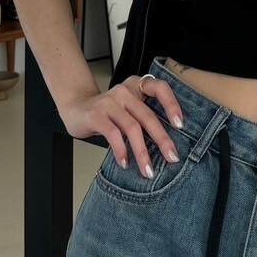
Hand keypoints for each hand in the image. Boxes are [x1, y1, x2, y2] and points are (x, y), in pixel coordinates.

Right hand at [59, 75, 185, 179]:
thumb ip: (144, 117)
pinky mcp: (96, 115)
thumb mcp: (128, 108)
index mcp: (136, 86)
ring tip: (148, 170)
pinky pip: (113, 134)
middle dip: (162, 139)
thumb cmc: (108, 112)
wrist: (76, 108)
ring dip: (142, 152)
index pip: (160, 88)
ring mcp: (109, 102)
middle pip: (148, 115)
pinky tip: (125, 162)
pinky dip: (121, 150)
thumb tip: (166, 145)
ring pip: (132, 127)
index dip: (172, 104)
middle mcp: (124, 91)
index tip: (180, 125)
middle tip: (172, 158)